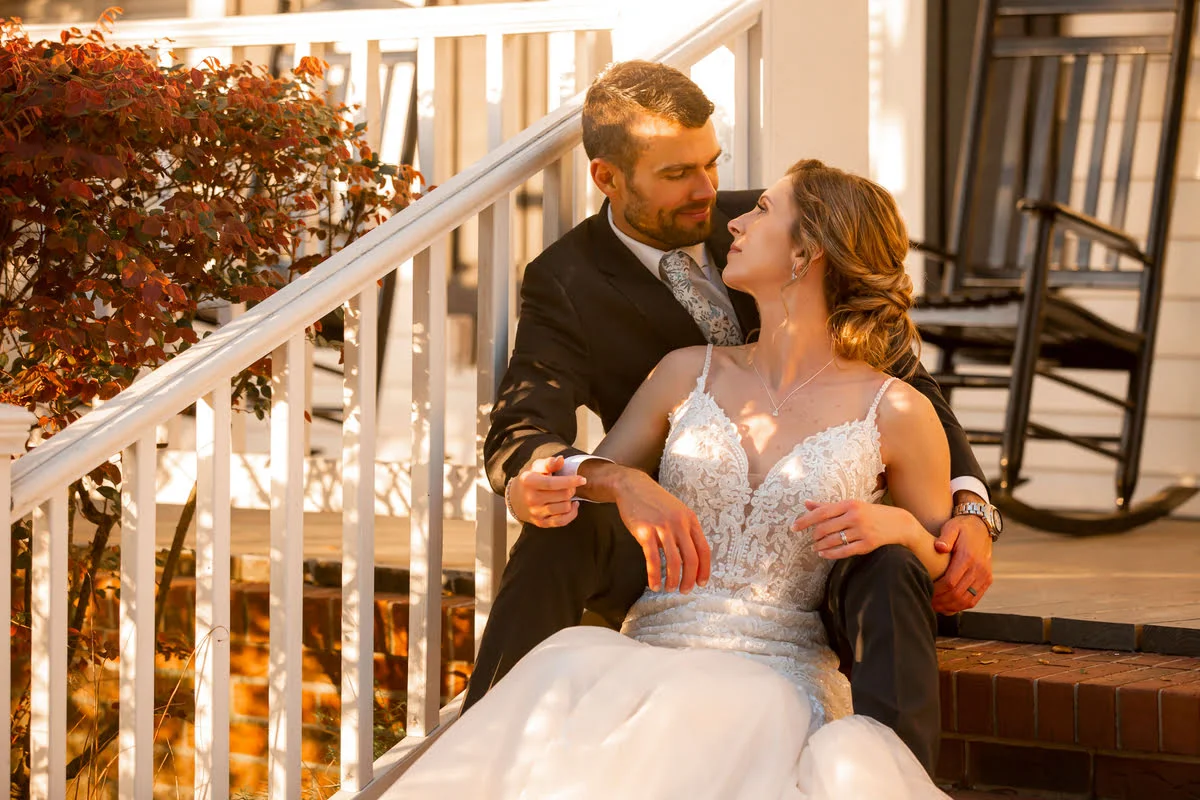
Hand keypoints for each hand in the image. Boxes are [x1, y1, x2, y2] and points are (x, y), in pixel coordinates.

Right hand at [507, 455, 584, 527]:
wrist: (516, 499)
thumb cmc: (530, 479)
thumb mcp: (536, 467)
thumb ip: (549, 463)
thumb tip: (561, 460)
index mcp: (529, 482)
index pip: (553, 483)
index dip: (570, 481)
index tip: (582, 479)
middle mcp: (531, 499)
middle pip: (563, 495)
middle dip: (571, 489)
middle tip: (570, 486)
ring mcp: (536, 512)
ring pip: (565, 508)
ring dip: (571, 500)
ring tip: (568, 495)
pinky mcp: (541, 523)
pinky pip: (562, 521)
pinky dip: (572, 513)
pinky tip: (572, 505)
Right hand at [613, 470, 709, 593]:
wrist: (632, 486)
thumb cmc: (655, 502)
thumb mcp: (677, 512)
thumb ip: (685, 530)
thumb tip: (691, 557)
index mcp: (690, 519)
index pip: (704, 549)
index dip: (704, 569)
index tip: (701, 583)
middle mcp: (679, 523)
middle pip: (691, 558)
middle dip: (689, 579)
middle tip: (684, 591)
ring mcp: (662, 527)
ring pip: (674, 561)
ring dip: (673, 580)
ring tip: (669, 589)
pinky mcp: (645, 531)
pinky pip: (653, 559)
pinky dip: (654, 575)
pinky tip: (653, 585)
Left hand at [795, 499, 916, 558]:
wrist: (899, 523)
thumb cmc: (870, 513)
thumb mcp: (851, 505)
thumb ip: (828, 506)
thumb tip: (806, 504)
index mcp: (849, 504)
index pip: (821, 512)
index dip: (805, 521)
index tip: (793, 528)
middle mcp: (855, 516)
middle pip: (825, 528)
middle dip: (814, 535)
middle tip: (811, 539)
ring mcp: (862, 531)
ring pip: (833, 541)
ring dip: (820, 546)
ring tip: (815, 547)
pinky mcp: (867, 545)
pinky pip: (844, 551)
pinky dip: (830, 554)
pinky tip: (823, 554)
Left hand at [931, 514, 992, 612]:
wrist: (982, 527)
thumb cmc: (962, 528)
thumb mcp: (952, 527)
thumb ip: (945, 537)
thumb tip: (939, 547)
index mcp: (968, 557)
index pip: (951, 581)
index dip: (937, 590)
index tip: (926, 592)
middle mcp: (979, 569)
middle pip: (958, 594)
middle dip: (941, 601)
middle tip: (928, 603)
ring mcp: (985, 576)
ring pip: (968, 600)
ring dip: (951, 607)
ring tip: (936, 607)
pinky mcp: (987, 580)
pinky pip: (975, 599)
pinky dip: (961, 606)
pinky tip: (948, 607)